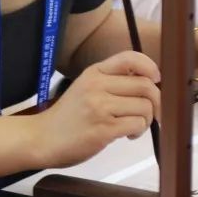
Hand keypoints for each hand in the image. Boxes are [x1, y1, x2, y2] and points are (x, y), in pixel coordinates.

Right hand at [35, 51, 160, 168]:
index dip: (150, 66)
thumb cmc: (67, 117)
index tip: (156, 79)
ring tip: (134, 127)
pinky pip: (137, 124)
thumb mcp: (86, 88)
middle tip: (153, 114)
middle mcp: (97, 85)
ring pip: (145, 106)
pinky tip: (127, 135)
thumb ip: (112, 82)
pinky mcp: (103, 129)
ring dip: (147, 120)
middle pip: (145, 85)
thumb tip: (150, 83)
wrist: (40, 139)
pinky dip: (138, 131)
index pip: (130, 58)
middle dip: (156, 101)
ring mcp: (100, 107)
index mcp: (94, 72)